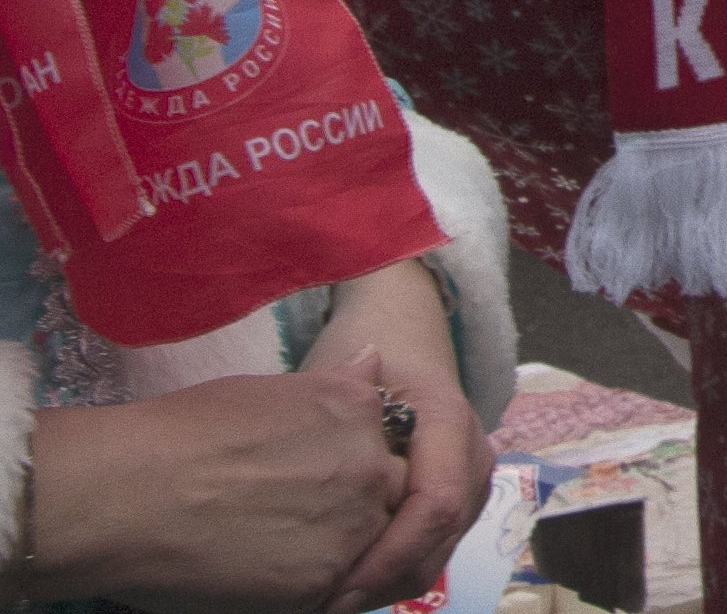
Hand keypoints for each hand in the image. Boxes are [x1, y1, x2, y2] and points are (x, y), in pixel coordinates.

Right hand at [23, 354, 407, 613]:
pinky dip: (305, 586)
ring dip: (333, 547)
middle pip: (386, 493)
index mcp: (359, 409)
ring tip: (267, 541)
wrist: (120, 495)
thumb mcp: (269, 390)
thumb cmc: (177, 436)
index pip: (386, 441)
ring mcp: (352, 524)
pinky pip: (334, 587)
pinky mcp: (322, 581)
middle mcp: (370, 463)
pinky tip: (258, 569)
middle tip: (283, 512)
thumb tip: (375, 359)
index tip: (304, 474)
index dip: (347, 463)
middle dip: (350, 506)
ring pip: (368, 545)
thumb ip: (336, 388)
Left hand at [305, 257, 494, 613]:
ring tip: (332, 602)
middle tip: (324, 608)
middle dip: (387, 581)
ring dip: (391, 582)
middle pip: (442, 538)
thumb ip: (332, 415)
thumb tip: (324, 469)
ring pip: (441, 550)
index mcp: (448, 421)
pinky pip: (433, 545)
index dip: (390, 556)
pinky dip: (394, 571)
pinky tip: (351, 584)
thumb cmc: (361, 354)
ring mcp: (471, 477)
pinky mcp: (457, 494)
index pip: (436, 505)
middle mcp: (471, 453)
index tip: (333, 592)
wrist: (400, 330)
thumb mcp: (341, 376)